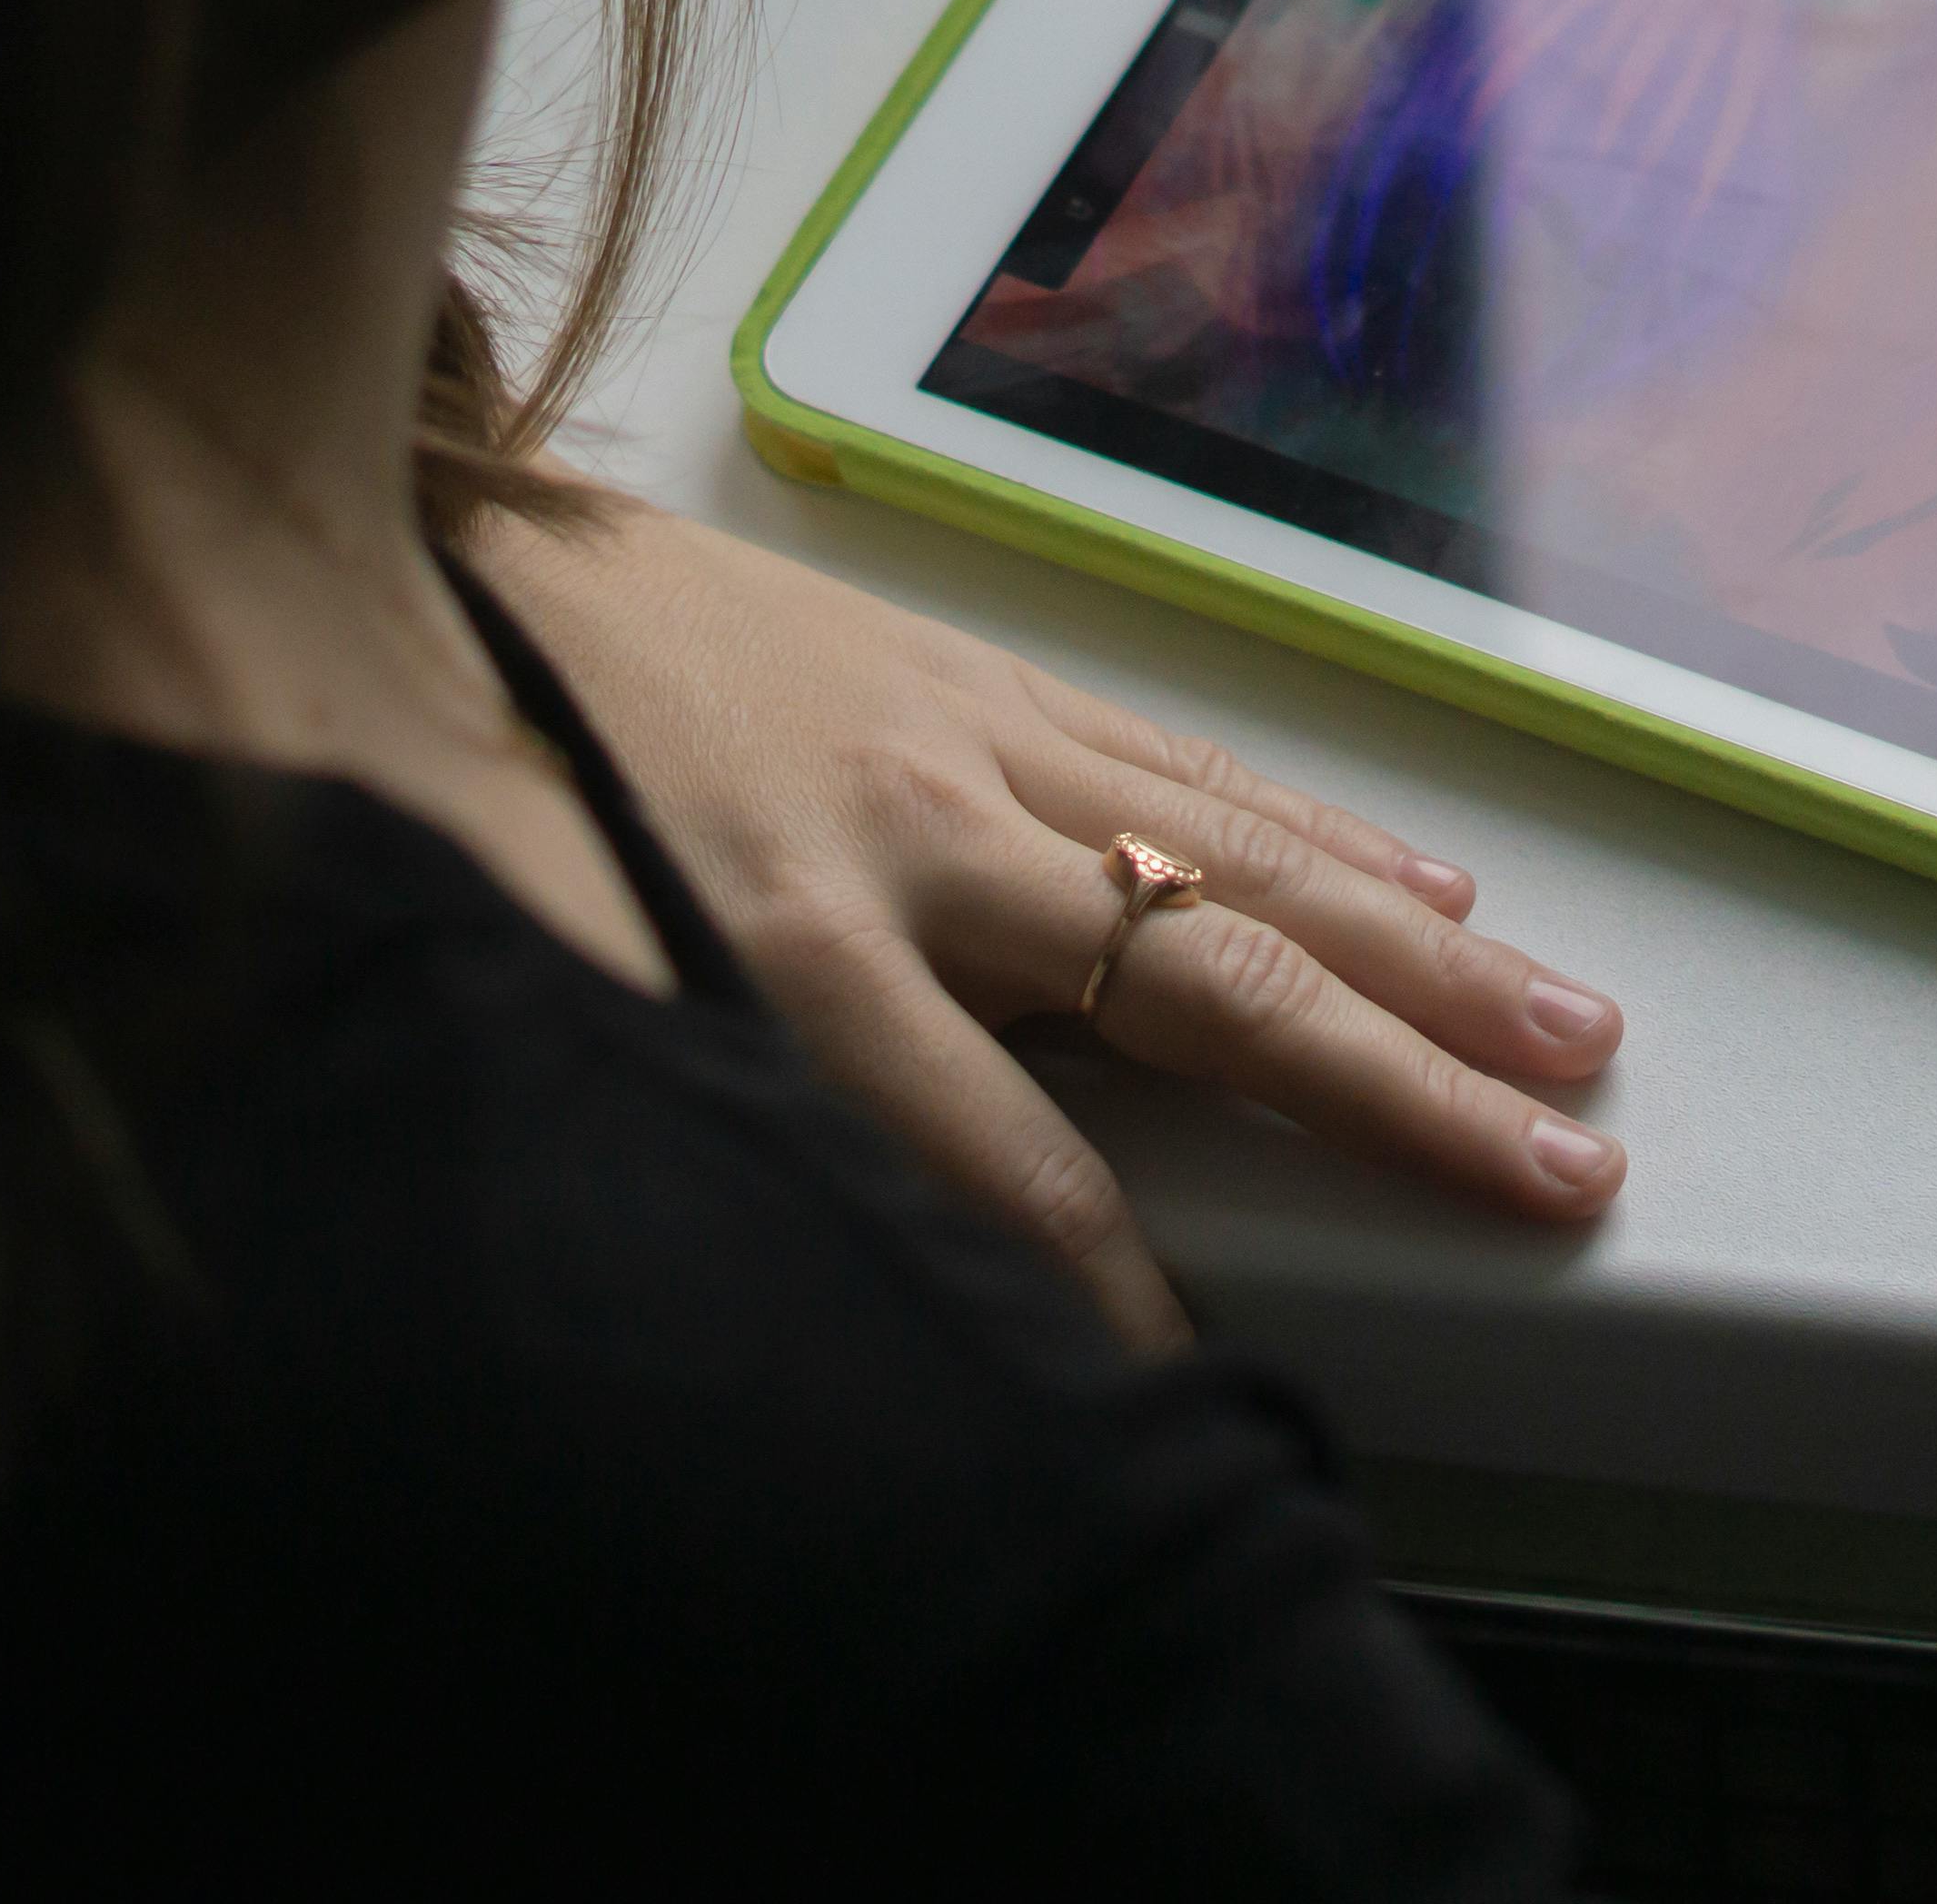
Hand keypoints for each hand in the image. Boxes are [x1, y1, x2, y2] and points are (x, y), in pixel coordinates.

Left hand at [467, 493, 1625, 1347]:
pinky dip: (1324, 824)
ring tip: (1564, 1030)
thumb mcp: (541, 994)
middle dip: (1404, 1092)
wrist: (371, 536)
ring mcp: (956, 734)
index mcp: (790, 947)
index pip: (1007, 1174)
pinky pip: (1184, 757)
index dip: (1113, 1300)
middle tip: (1561, 1167)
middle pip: (1211, 989)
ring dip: (1425, 951)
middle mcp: (913, 836)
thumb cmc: (431, 784)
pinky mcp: (958, 665)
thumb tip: (860, 1277)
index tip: (1197, 1400)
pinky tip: (1432, 879)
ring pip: (1241, 856)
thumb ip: (713, 1128)